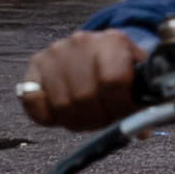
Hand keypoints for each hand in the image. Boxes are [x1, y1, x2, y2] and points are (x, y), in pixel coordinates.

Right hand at [20, 27, 142, 128]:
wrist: (95, 50)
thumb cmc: (119, 69)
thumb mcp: (138, 78)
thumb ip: (141, 101)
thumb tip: (141, 131)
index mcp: (114, 42)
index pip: (113, 80)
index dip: (119, 106)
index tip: (123, 114)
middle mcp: (82, 42)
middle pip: (85, 97)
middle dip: (97, 117)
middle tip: (104, 118)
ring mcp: (55, 52)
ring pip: (61, 104)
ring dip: (75, 119)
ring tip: (86, 115)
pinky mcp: (35, 64)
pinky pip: (33, 101)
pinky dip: (47, 115)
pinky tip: (62, 112)